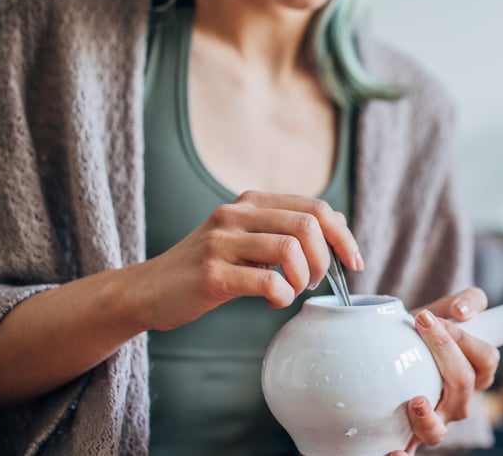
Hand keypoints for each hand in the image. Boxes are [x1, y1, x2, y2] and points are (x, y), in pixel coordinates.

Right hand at [127, 190, 362, 330]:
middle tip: (314, 283)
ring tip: (292, 290)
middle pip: (308, 224)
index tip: (354, 262)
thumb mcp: (246, 238)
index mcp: (251, 202)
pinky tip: (272, 300)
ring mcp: (221, 241)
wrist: (148, 291)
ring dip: (303, 277)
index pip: (316, 207)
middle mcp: (236, 213)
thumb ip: (285, 227)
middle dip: (325, 259)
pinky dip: (281, 295)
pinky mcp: (210, 272)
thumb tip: (338, 222)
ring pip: (290, 249)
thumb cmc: (206, 268)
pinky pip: (266, 280)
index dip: (343, 235)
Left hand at [390, 288, 499, 454]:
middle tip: (421, 323)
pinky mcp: (408, 434)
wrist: (390, 351)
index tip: (431, 317)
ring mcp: (435, 420)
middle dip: (445, 351)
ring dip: (429, 418)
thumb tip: (462, 311)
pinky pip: (409, 451)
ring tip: (416, 400)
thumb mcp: (445, 310)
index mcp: (476, 373)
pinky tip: (393, 453)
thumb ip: (466, 301)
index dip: (463, 338)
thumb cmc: (423, 333)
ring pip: (439, 431)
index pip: (487, 360)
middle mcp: (459, 402)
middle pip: (464, 386)